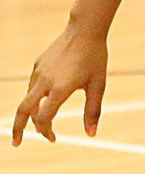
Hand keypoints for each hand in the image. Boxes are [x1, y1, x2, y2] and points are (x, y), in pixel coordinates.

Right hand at [13, 27, 108, 145]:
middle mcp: (45, 81)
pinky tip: (47, 97)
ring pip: (28, 98)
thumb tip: (91, 134)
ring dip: (32, 112)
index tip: (53, 138)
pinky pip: (33, 85)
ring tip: (41, 121)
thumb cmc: (95, 58)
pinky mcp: (38, 64)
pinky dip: (36, 97)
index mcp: (60, 88)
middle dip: (18, 129)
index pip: (43, 117)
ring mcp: (39, 72)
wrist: (85, 30)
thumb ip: (93, 111)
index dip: (45, 131)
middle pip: (23, 110)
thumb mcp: (98, 86)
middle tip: (18, 143)